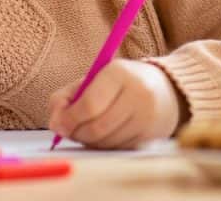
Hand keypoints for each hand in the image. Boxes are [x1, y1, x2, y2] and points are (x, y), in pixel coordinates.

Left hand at [47, 59, 183, 148]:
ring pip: (106, 141)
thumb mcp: (93, 79)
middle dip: (76, 133)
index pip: (90, 104)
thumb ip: (67, 96)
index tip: (57, 125)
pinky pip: (117, 148)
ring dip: (88, 141)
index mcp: (118, 73)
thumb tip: (55, 123)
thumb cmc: (119, 83)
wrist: (165, 90)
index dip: (70, 118)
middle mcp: (137, 94)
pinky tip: (103, 134)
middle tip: (67, 132)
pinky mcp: (151, 135)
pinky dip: (103, 145)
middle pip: (97, 126)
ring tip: (84, 130)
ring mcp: (146, 116)